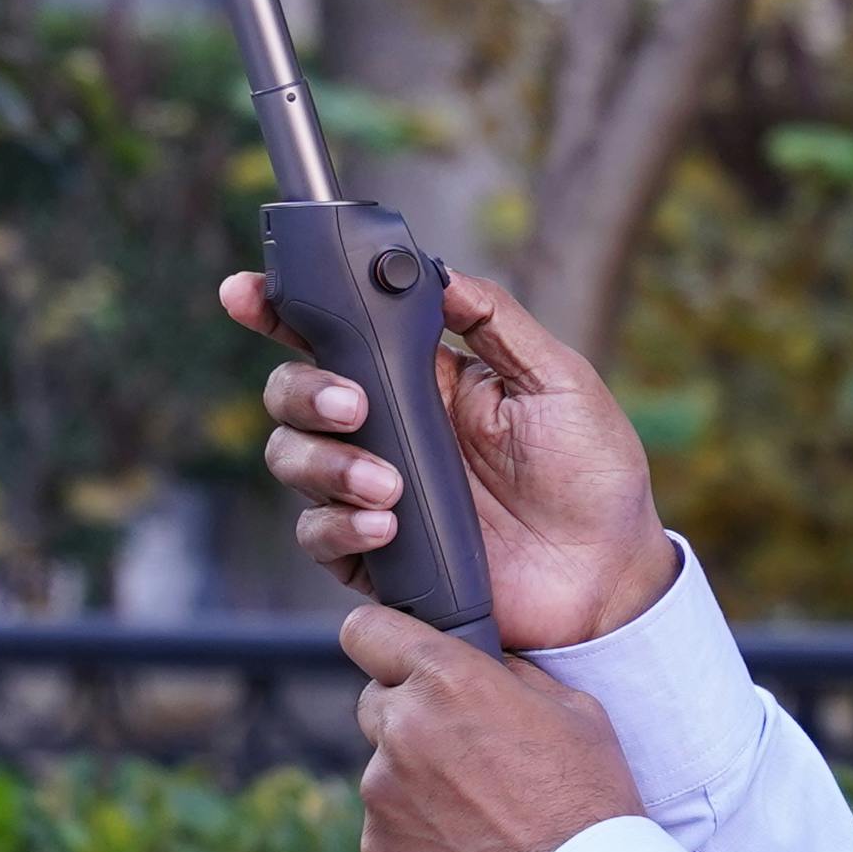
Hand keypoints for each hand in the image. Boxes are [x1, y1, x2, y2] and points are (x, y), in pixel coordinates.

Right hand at [223, 266, 676, 652]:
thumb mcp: (559, 382)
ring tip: (387, 483)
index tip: (245, 293)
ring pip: (294, 460)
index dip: (280, 309)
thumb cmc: (591, 477)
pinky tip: (385, 525)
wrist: (608, 579)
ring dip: (326, 463)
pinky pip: (320, 533)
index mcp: (424, 379)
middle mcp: (388, 430)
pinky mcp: (375, 554)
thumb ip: (497, 322)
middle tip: (351, 404)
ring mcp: (375, 492)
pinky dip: (340, 525)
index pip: (338, 334)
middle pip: (295, 394)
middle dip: (302, 390)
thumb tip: (438, 272)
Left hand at [342, 603, 640, 851]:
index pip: (367, 631)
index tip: (396, 656)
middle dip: (412, 717)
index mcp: (447, 680)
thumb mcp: (575, 711)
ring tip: (484, 819)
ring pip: (386, 774)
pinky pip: (391, 831)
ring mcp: (381, 797)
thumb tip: (484, 665)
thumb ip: (511, 676)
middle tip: (468, 752)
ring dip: (419, 785)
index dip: (383, 642)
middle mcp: (401, 731)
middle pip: (376, 704)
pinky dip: (420, 839)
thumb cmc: (590, 802)